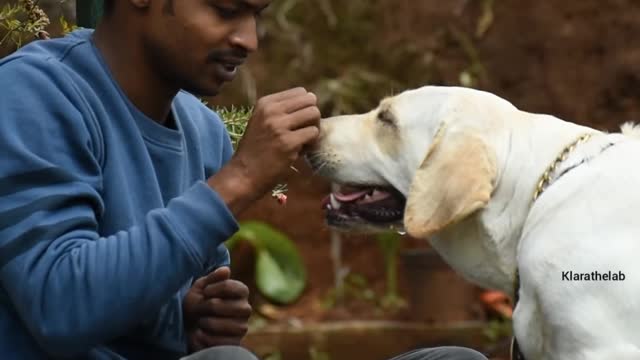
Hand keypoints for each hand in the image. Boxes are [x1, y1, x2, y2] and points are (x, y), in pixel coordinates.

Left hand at [183, 267, 251, 352]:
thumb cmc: (196, 304)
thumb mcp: (200, 288)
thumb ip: (213, 278)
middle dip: (209, 308)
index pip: (230, 287)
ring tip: (201, 322)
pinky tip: (200, 334)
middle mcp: (245, 309)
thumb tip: (226, 269)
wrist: (188, 328)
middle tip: (200, 309)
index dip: (213, 289)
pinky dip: (207, 338)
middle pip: (231, 306)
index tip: (204, 293)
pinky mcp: (235, 344)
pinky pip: (223, 342)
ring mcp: (242, 327)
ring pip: (229, 325)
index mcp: (240, 292)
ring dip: (208, 323)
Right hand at [208, 87, 320, 212]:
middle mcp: (271, 111)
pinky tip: (301, 151)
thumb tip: (311, 103)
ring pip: (314, 113)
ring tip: (304, 140)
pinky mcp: (288, 143)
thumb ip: (282, 110)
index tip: (298, 122)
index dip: (304, 107)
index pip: (300, 92)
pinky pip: (314, 133)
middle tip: (306, 130)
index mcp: (265, 103)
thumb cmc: (256, 150)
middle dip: (313, 116)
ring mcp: (279, 126)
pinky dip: (312, 143)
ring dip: (314, 128)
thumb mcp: (262, 121)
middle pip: (310, 100)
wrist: (244, 174)